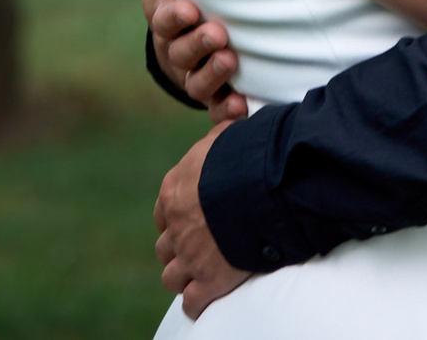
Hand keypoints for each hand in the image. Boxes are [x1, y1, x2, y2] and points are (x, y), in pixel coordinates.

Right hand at [122, 0, 245, 121]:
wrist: (195, 33)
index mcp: (166, 21)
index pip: (163, 21)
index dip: (173, 18)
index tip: (189, 9)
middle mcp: (178, 52)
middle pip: (181, 54)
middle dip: (197, 45)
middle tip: (217, 33)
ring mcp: (196, 76)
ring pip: (198, 84)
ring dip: (212, 74)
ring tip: (229, 60)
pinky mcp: (216, 96)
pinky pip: (218, 108)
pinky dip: (226, 109)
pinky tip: (240, 105)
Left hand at [156, 123, 254, 316]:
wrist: (264, 186)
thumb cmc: (249, 154)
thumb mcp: (226, 137)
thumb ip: (219, 140)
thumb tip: (227, 124)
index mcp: (174, 190)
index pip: (162, 213)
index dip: (176, 219)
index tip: (190, 221)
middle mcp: (176, 225)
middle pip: (164, 247)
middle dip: (179, 249)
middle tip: (198, 249)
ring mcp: (191, 255)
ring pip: (171, 277)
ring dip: (184, 277)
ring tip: (199, 276)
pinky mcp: (209, 279)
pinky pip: (192, 302)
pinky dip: (197, 302)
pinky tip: (204, 299)